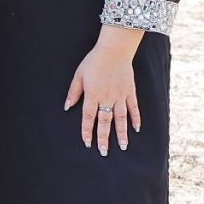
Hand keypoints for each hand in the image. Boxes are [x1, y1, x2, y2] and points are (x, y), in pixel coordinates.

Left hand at [63, 31, 142, 152]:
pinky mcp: (130, 92)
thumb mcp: (79, 75)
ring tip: (123, 147)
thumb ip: (74, 92)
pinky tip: (136, 129)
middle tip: (104, 153)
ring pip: (121, 119)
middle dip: (104, 138)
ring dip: (122, 134)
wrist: (114, 51)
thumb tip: (67, 107)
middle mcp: (107, 99)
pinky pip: (133, 108)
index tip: (87, 143)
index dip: (87, 131)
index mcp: (93, 95)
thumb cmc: (94, 62)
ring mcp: (120, 96)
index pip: (88, 118)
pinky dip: (136, 119)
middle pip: (105, 122)